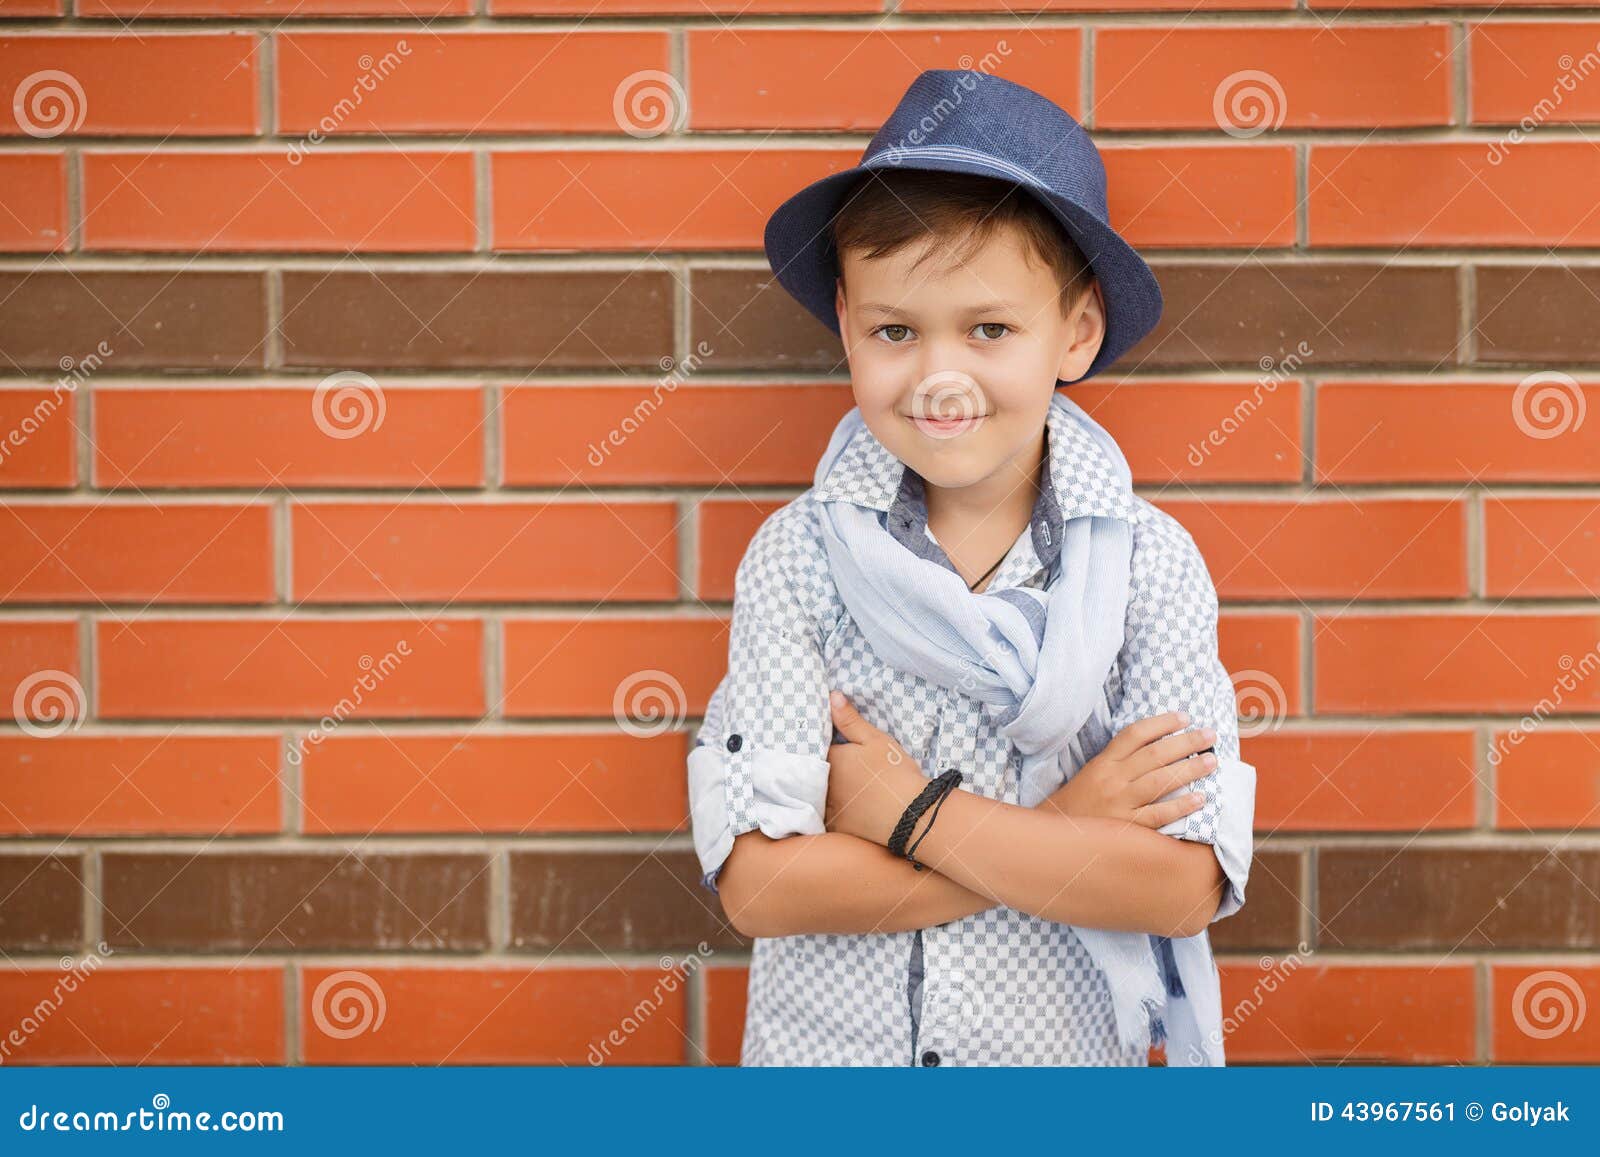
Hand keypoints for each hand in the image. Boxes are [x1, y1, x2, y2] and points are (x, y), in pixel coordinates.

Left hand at [823, 691, 930, 844]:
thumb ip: (849, 719)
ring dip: (812, 788)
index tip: (820, 739)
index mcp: (830, 758)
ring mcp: (827, 807)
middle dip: (811, 764)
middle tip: (817, 760)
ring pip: (812, 794)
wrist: (911, 814)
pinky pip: (820, 817)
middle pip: (810, 771)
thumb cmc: (894, 771)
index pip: (814, 746)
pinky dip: (819, 811)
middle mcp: (822, 783)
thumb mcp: (875, 739)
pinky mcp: (835, 826)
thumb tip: (831, 696)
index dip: (817, 742)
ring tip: (818, 782)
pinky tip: (828, 806)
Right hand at [1043, 710, 1215, 828]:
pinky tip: (1201, 799)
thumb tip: (1157, 750)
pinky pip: (1158, 815)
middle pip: (1154, 754)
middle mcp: (1112, 778)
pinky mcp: (1125, 828)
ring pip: (1160, 781)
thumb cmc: (1078, 805)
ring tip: (1212, 761)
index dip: (1161, 723)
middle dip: (1186, 742)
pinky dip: (1181, 806)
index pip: (1135, 734)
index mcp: (1103, 762)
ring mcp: (1119, 803)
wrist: (1055, 838)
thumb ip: (1119, 762)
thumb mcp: (1092, 774)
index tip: (1184, 717)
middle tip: (1210, 735)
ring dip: (1190, 769)